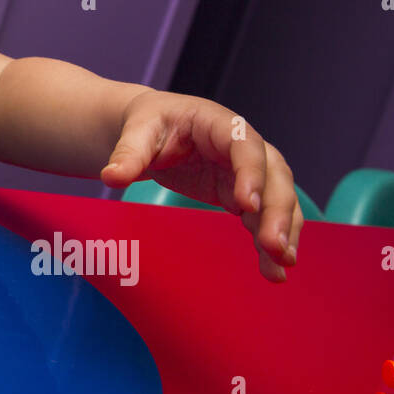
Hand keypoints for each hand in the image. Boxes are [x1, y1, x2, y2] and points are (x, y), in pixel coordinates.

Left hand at [99, 90, 301, 282]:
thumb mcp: (136, 132)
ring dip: (283, 230)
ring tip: (281, 264)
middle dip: (277, 210)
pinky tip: (274, 269)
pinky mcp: (243, 193)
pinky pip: (264, 217)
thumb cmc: (148, 123)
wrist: (152, 129)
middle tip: (274, 246)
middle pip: (273, 175)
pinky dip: (269, 241)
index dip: (251, 173)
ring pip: (277, 198)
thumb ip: (128, 154)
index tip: (247, 204)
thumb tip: (110, 177)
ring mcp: (249, 171)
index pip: (244, 145)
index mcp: (219, 123)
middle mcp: (244, 145)